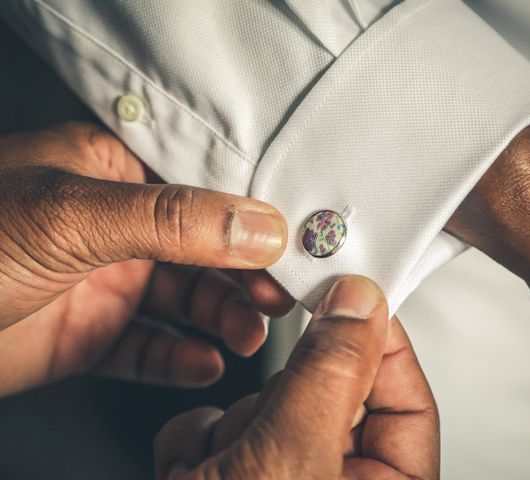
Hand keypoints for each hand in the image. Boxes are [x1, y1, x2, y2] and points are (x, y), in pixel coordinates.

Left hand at [0, 123, 293, 395]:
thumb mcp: (71, 215)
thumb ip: (172, 219)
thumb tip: (257, 224)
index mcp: (112, 172)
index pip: (205, 187)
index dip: (254, 216)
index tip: (295, 243)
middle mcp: (115, 225)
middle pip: (205, 249)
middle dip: (245, 277)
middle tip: (278, 299)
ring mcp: (104, 281)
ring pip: (185, 300)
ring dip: (222, 319)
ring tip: (247, 336)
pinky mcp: (90, 335)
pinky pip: (151, 346)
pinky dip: (180, 358)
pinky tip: (202, 363)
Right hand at [155, 276, 438, 479]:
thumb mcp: (293, 458)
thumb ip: (330, 374)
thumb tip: (359, 303)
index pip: (407, 398)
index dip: (379, 343)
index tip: (351, 295)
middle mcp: (331, 479)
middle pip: (322, 390)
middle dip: (278, 399)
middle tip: (266, 415)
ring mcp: (276, 475)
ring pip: (262, 401)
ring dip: (229, 426)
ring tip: (217, 464)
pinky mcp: (227, 472)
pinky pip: (216, 425)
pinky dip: (195, 441)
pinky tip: (191, 470)